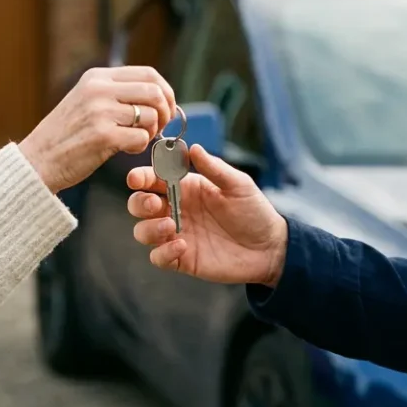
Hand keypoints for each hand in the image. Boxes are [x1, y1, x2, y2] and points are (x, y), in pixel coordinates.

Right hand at [20, 66, 175, 192]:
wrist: (38, 160)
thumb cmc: (65, 135)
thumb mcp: (86, 100)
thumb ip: (116, 93)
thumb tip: (157, 96)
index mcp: (97, 77)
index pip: (148, 73)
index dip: (165, 91)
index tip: (166, 108)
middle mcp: (99, 90)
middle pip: (155, 92)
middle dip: (165, 112)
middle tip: (158, 127)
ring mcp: (100, 111)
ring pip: (150, 116)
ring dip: (150, 132)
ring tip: (134, 140)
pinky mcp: (103, 136)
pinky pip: (141, 138)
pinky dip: (139, 146)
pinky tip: (124, 149)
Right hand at [127, 144, 287, 286]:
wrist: (269, 248)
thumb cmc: (254, 212)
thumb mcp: (238, 185)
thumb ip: (214, 168)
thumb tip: (193, 147)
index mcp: (186, 188)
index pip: (153, 179)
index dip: (141, 177)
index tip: (137, 179)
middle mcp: (176, 210)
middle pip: (139, 204)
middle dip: (139, 203)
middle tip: (154, 204)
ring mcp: (177, 235)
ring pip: (142, 231)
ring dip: (149, 228)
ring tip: (171, 226)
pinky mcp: (182, 259)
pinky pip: (158, 257)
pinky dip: (162, 253)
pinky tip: (182, 246)